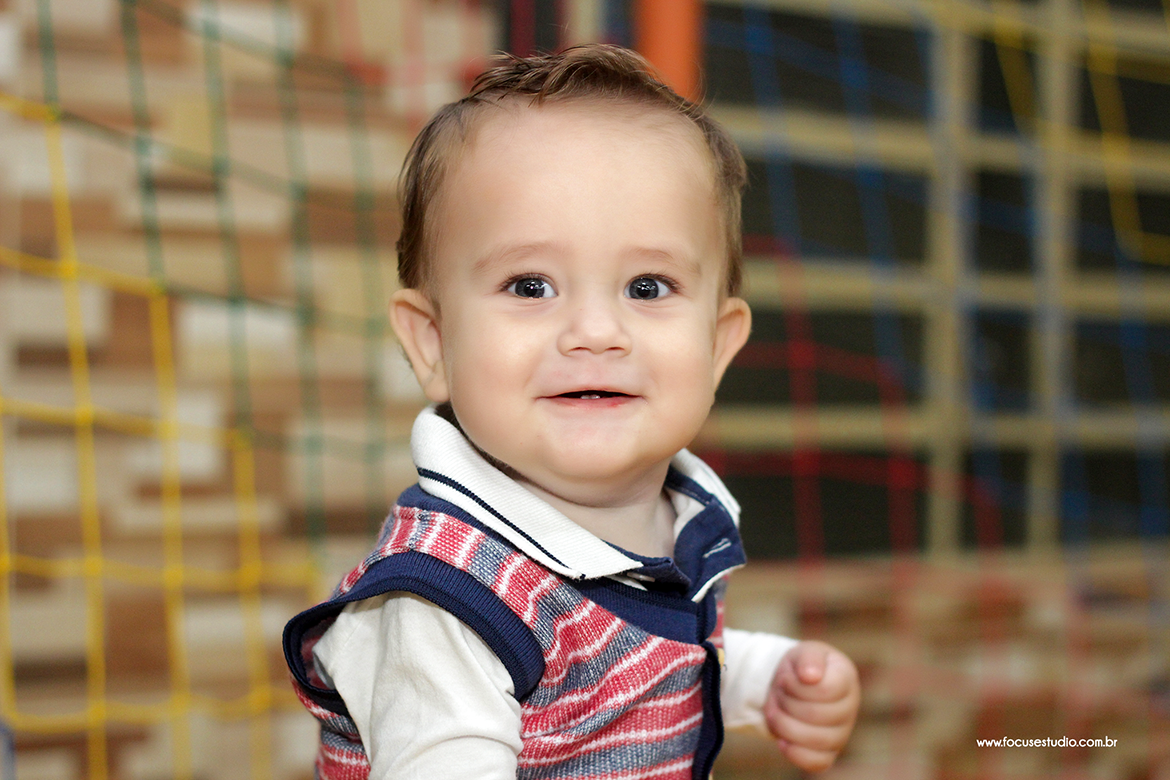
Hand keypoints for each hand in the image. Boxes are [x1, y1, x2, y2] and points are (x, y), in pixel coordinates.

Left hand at [763, 640, 859, 771]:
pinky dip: (794, 752)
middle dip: (786, 702)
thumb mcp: (804, 652)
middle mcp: (849, 708)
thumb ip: (809, 658)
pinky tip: (781, 739)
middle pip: (816, 715)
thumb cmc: (801, 666)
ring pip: (815, 741)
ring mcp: (841, 732)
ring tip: (774, 711)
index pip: (825, 690)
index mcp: (846, 678)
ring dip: (784, 725)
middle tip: (778, 692)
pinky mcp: (829, 752)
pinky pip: (817, 763)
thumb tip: (810, 677)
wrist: (792, 684)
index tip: (787, 677)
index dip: (796, 685)